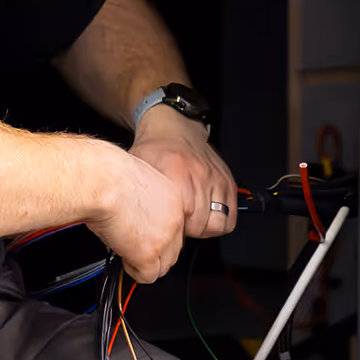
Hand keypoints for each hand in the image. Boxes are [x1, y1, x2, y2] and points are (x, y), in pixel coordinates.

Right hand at [86, 145, 187, 283]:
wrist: (101, 181)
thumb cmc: (107, 175)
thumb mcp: (134, 183)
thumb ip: (143, 203)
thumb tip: (134, 218)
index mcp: (173, 197)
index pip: (174, 227)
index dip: (156, 234)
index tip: (142, 234)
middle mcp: (174, 219)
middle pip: (173, 250)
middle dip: (152, 252)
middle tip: (131, 244)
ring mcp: (164, 239)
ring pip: (163, 266)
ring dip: (143, 262)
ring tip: (125, 250)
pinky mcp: (148, 254)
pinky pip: (147, 276)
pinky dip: (133, 270)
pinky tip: (122, 257)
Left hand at [130, 106, 238, 239]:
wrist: (173, 127)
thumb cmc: (154, 148)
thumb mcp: (136, 167)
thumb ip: (134, 193)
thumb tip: (128, 220)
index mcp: (176, 172)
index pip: (181, 219)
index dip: (172, 232)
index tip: (164, 230)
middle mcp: (199, 175)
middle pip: (200, 224)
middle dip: (186, 231)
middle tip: (176, 224)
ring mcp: (216, 178)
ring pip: (218, 223)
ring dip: (203, 228)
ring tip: (190, 221)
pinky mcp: (227, 180)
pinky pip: (231, 215)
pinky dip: (220, 222)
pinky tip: (205, 216)